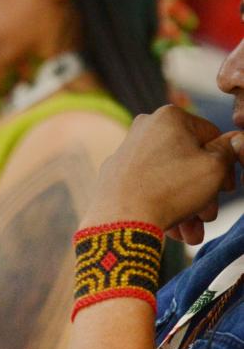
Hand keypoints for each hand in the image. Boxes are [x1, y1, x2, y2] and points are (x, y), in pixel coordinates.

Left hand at [80, 105, 243, 244]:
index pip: (212, 136)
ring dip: (188, 206)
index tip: (227, 188)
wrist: (122, 215)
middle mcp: (146, 126)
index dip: (226, 164)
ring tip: (192, 232)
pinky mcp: (118, 169)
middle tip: (208, 215)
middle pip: (190, 160)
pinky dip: (165, 204)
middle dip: (205, 192)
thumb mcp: (215, 168)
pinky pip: (151, 184)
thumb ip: (229, 151)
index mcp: (170, 116)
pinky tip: (175, 231)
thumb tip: (233, 140)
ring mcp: (129, 148)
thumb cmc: (172, 188)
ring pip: (172, 177)